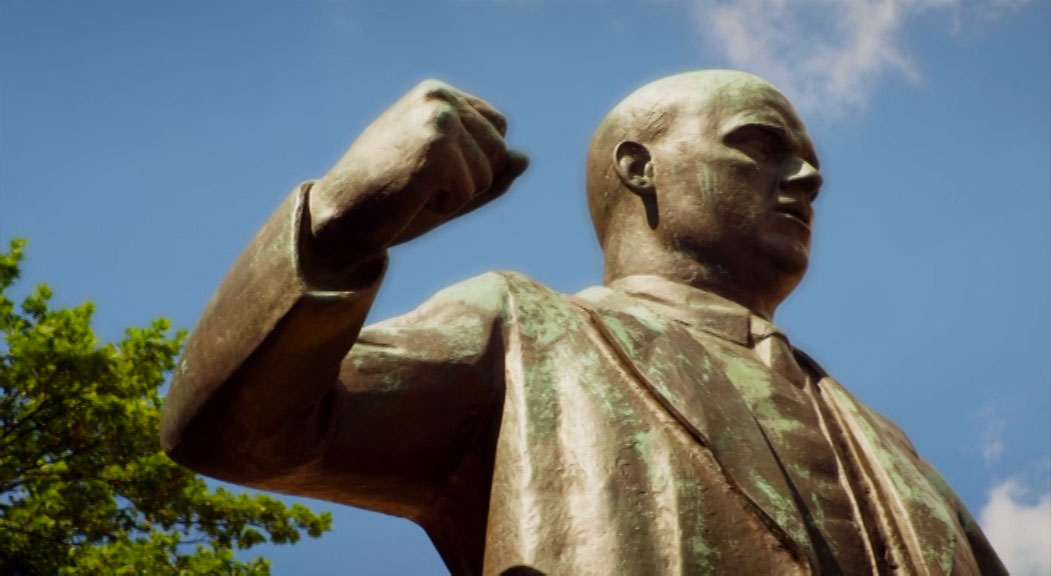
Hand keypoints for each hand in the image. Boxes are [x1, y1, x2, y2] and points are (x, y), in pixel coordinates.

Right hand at [307, 80, 528, 263]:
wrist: (338, 217)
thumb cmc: (389, 198)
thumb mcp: (448, 182)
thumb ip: (489, 171)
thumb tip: (524, 158)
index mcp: (437, 93)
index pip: (498, 130)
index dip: (474, 164)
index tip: (427, 170)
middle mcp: (438, 96)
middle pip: (499, 152)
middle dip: (469, 181)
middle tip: (419, 184)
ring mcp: (437, 118)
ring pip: (489, 172)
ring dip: (456, 195)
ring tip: (413, 189)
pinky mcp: (435, 147)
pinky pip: (471, 191)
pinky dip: (445, 206)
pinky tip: (410, 197)